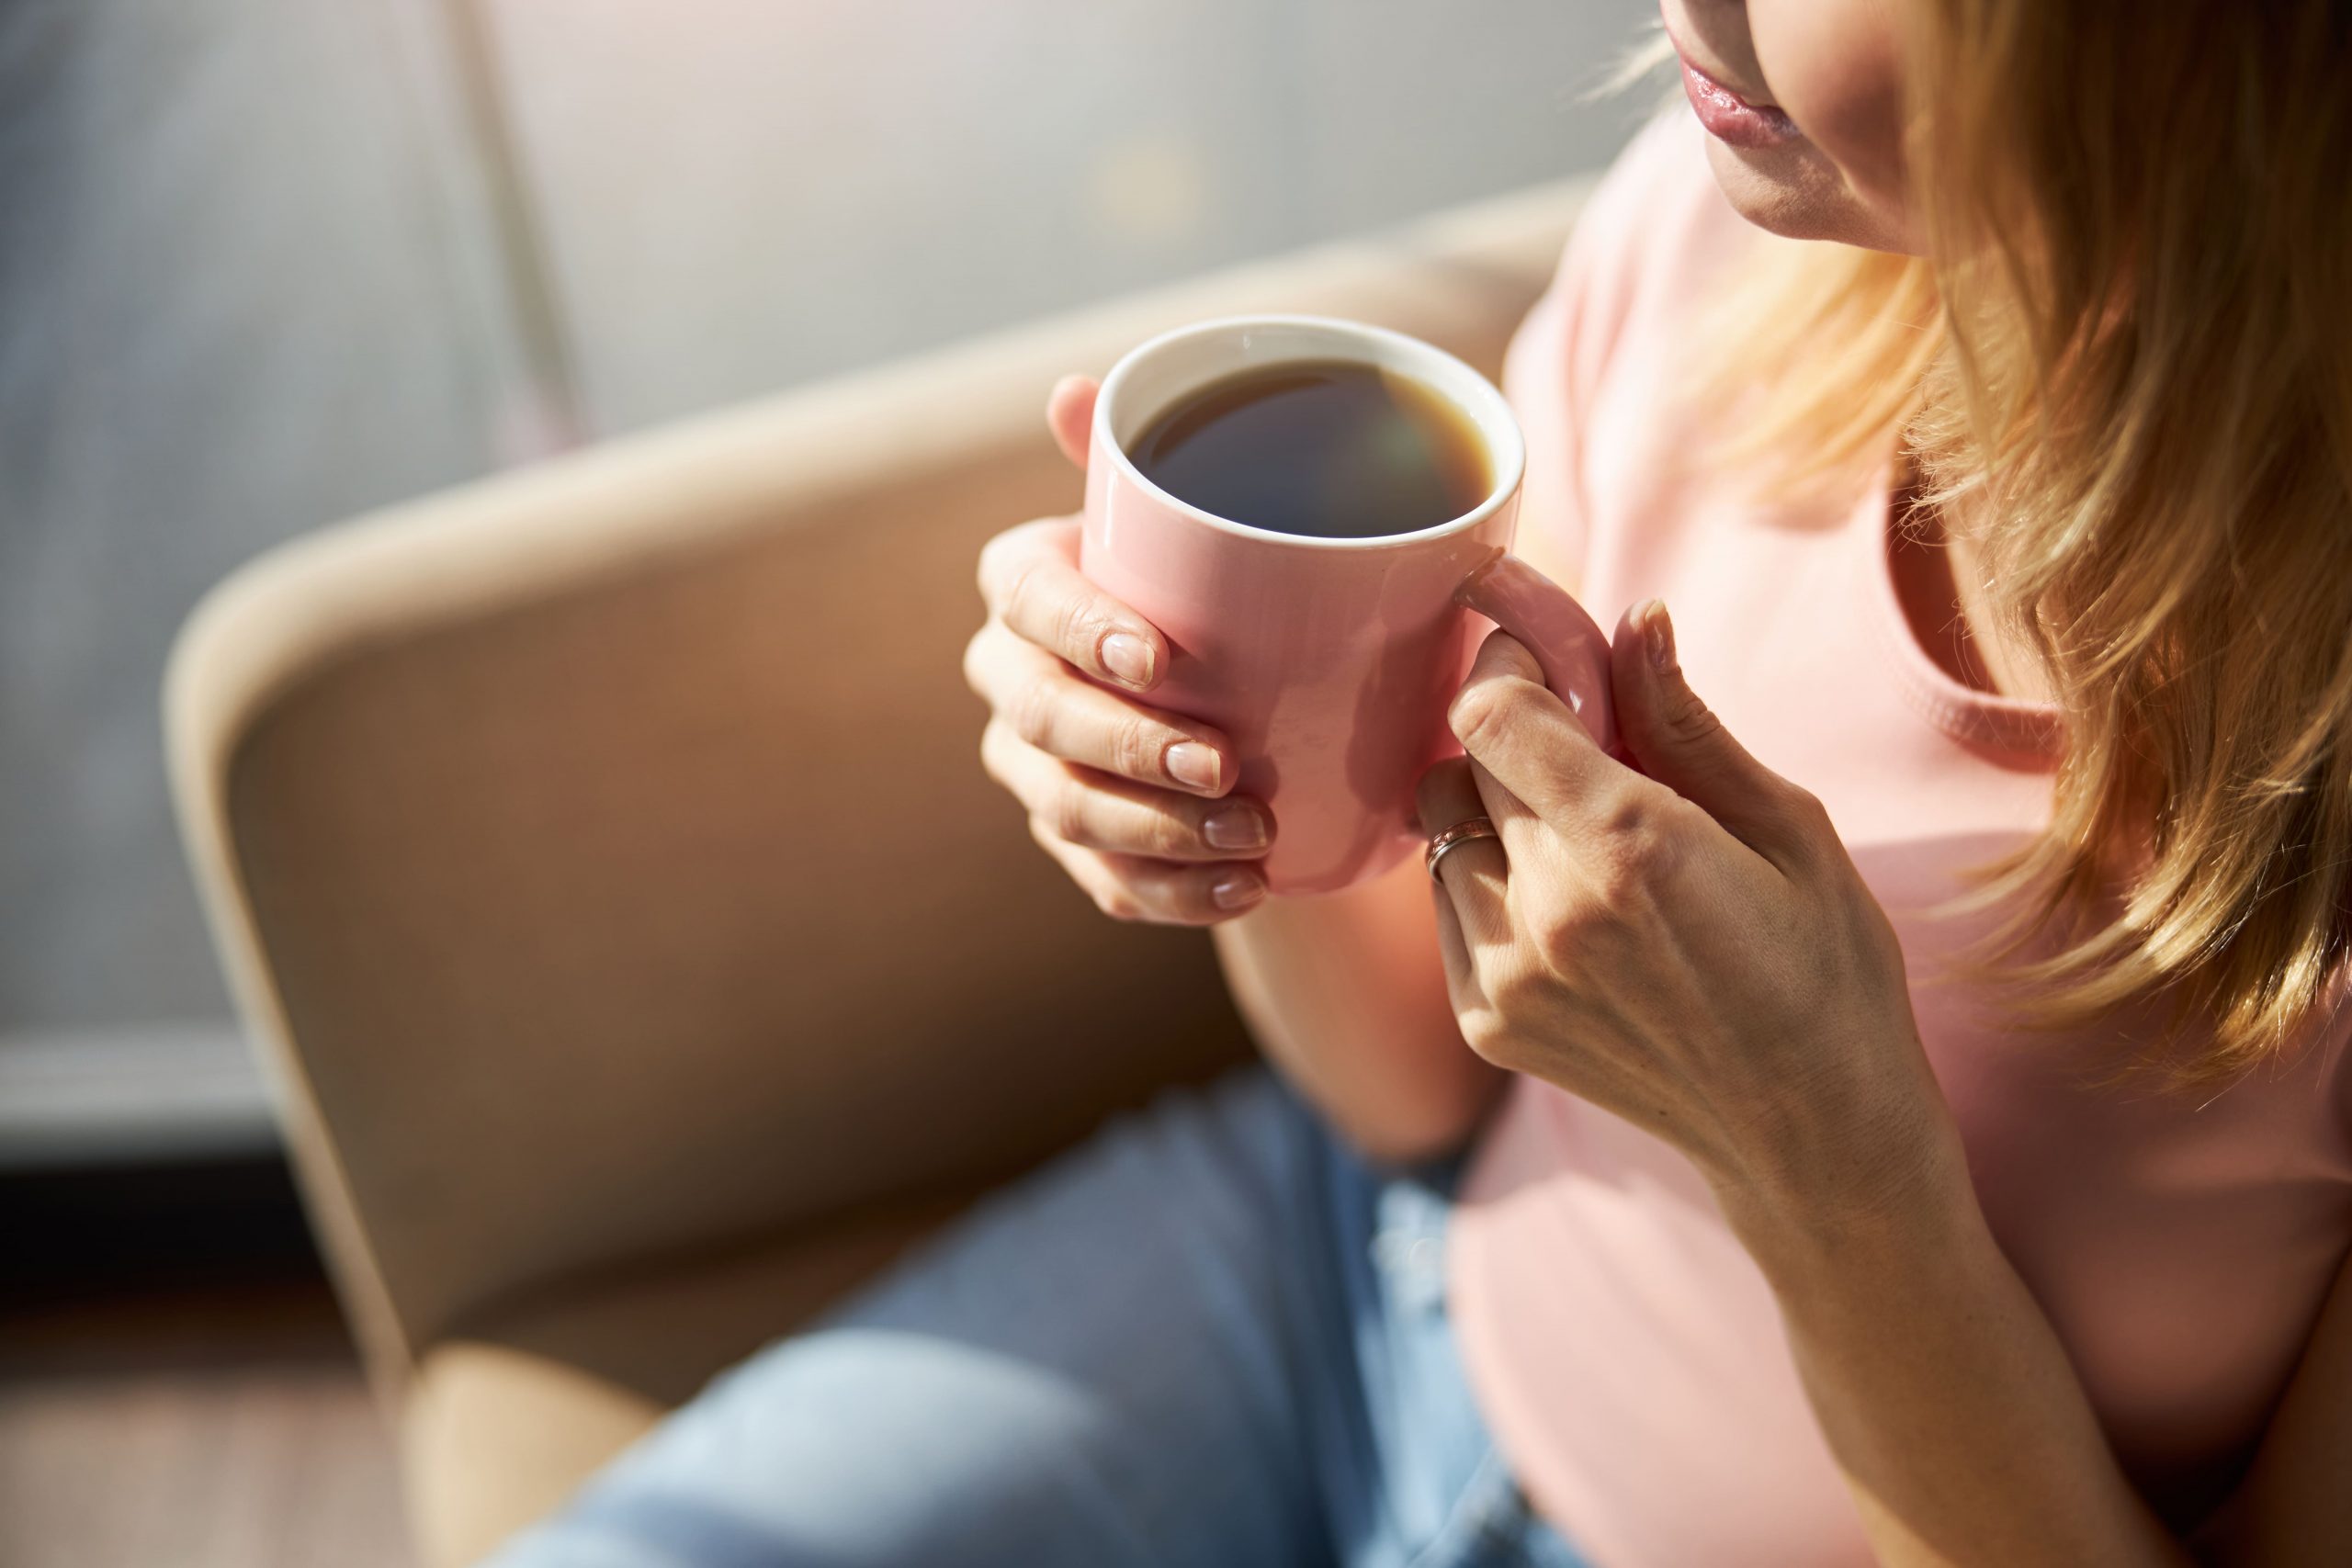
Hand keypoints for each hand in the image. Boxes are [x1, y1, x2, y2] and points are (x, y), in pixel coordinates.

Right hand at [964, 376, 1273, 924]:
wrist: (1246, 680)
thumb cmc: (1215, 576)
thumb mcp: (1199, 514)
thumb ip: (1151, 456)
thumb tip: (1074, 392)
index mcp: (1025, 582)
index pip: (1028, 600)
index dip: (1082, 631)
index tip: (1161, 657)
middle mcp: (1010, 675)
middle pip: (1041, 719)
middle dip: (1129, 750)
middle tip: (1224, 766)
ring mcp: (1034, 766)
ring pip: (1066, 810)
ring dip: (1159, 831)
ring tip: (1252, 838)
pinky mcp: (1075, 841)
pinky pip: (1105, 878)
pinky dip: (1174, 892)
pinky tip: (1243, 887)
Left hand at [1416, 561, 1965, 1237]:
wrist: (1812, 1132)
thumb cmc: (1826, 969)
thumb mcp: (1788, 829)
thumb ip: (1686, 724)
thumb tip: (1632, 622)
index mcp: (1629, 846)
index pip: (1493, 714)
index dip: (1510, 668)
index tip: (1546, 657)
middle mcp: (1548, 911)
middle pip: (1463, 766)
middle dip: (1514, 735)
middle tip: (1583, 744)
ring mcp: (1507, 976)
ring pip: (1442, 836)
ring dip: (1495, 812)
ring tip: (1582, 837)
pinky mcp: (1486, 1022)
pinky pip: (1447, 907)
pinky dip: (1489, 883)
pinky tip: (1569, 905)